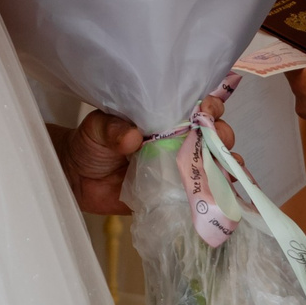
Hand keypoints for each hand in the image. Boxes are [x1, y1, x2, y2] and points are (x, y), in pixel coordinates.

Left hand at [53, 98, 230, 215]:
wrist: (76, 179)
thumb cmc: (90, 145)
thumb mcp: (97, 129)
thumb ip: (112, 129)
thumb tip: (131, 136)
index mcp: (163, 120)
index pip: (196, 108)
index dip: (210, 107)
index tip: (209, 110)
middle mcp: (176, 142)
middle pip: (211, 137)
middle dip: (222, 137)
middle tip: (219, 142)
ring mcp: (176, 169)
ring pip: (210, 165)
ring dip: (226, 166)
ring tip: (229, 169)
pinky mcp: (171, 195)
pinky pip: (195, 196)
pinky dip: (213, 197)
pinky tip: (223, 197)